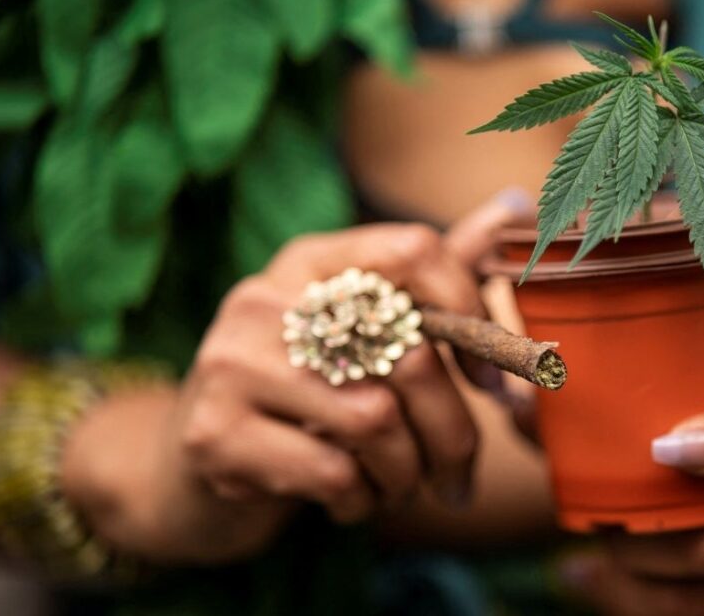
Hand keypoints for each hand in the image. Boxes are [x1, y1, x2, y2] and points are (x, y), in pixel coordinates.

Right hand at [65, 223, 491, 561]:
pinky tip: (349, 500)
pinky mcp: (214, 434)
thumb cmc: (304, 396)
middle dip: (454, 433)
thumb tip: (516, 203)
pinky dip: (361, 501)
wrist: (187, 470)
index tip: (490, 381)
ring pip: (376, 420)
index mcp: (312, 261)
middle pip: (410, 355)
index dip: (472, 318)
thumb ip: (435, 275)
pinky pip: (333, 473)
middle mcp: (266, 298)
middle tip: (460, 475)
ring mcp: (231, 362)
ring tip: (398, 487)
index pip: (416, 251)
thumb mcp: (364, 332)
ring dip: (406, 474)